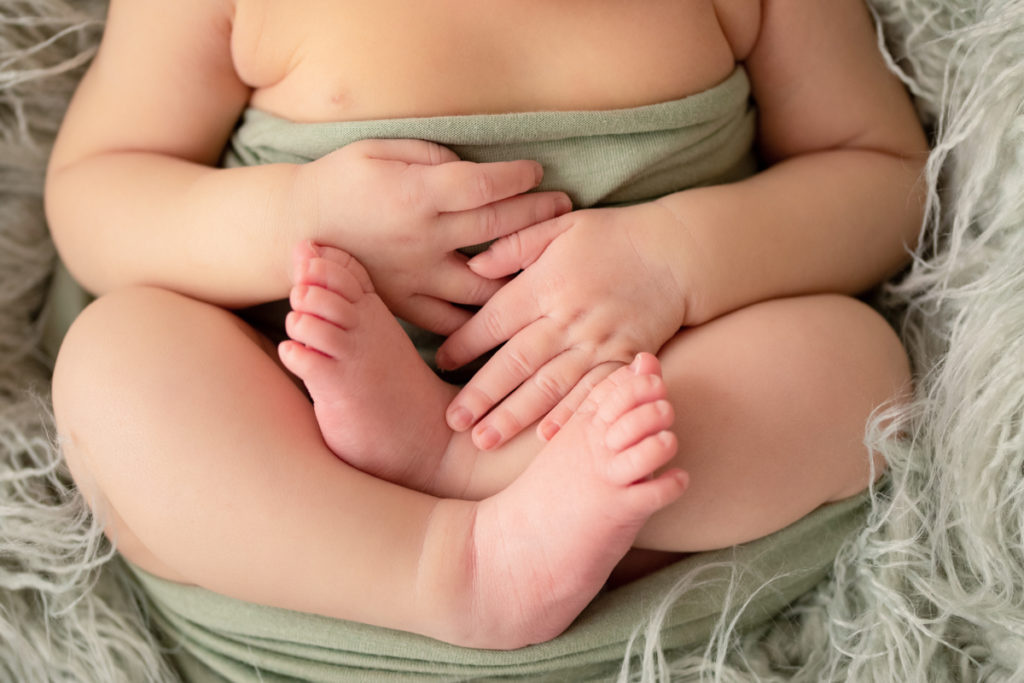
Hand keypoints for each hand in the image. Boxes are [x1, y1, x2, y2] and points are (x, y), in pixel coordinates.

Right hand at [298, 138, 570, 334]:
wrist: (293, 230)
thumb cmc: (340, 181)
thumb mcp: (379, 149)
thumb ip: (430, 156)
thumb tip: (473, 170)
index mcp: (417, 194)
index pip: (486, 186)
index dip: (520, 178)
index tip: (537, 173)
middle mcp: (423, 238)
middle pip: (498, 230)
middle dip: (538, 216)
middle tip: (563, 209)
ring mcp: (417, 277)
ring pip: (486, 284)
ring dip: (521, 272)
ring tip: (545, 260)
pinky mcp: (407, 305)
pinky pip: (454, 321)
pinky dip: (482, 317)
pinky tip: (507, 308)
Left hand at [437, 201, 690, 448]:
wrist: (679, 251)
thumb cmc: (613, 235)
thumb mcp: (561, 225)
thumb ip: (515, 245)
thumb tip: (472, 267)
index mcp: (547, 283)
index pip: (495, 320)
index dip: (465, 344)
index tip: (442, 363)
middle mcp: (570, 317)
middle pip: (517, 362)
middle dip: (482, 395)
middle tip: (452, 421)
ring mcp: (600, 342)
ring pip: (550, 385)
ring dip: (516, 415)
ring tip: (485, 439)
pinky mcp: (626, 359)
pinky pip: (594, 393)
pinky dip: (571, 416)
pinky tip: (545, 438)